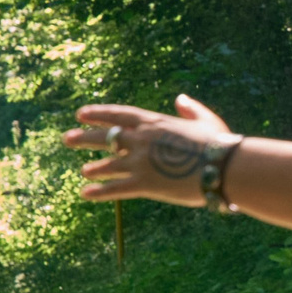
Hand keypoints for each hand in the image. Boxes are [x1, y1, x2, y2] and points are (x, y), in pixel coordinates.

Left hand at [66, 95, 239, 204]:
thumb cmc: (219, 143)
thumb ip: (190, 108)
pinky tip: (85, 193)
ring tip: (84, 170)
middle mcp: (141, 140)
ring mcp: (140, 162)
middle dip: (85, 138)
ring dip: (94, 167)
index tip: (81, 114)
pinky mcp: (144, 184)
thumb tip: (180, 99)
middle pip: (106, 137)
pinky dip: (99, 191)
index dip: (98, 113)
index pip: (118, 114)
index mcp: (154, 122)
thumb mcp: (206, 120)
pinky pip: (115, 189)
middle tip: (68, 138)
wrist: (223, 166)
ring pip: (107, 164)